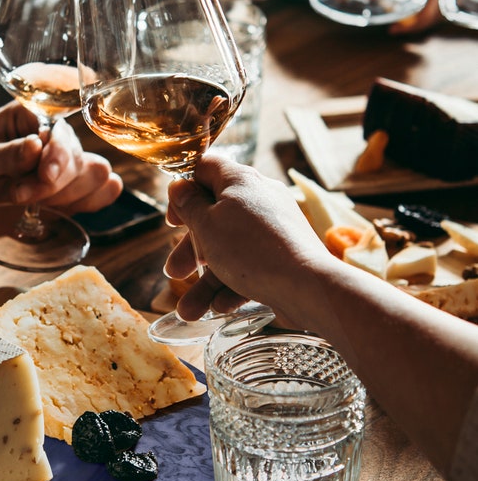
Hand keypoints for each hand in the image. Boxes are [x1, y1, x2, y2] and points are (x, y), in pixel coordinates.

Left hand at [0, 101, 121, 236]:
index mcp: (34, 118)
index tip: (42, 177)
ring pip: (97, 179)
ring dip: (66, 197)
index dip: (58, 157)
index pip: (65, 133)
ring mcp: (66, 168)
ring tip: (27, 201)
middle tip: (18, 194)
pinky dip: (87, 205)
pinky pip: (99, 196)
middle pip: (85, 160)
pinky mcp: (69, 195)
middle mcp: (56, 140)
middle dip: (56, 185)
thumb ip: (6, 153)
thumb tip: (36, 145)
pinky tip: (57, 208)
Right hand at [164, 154, 331, 323]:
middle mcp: (259, 200)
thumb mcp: (207, 225)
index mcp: (240, 181)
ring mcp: (273, 229)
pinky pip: (250, 266)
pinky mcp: (284, 256)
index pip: (206, 169)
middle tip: (174, 271)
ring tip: (190, 311)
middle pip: (213, 218)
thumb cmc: (250, 249)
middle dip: (190, 251)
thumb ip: (188, 205)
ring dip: (205, 282)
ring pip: (229, 250)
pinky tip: (220, 307)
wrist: (306, 286)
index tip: (174, 218)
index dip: (184, 190)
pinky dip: (233, 286)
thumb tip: (178, 187)